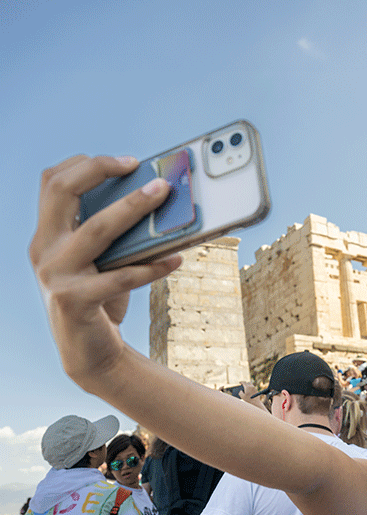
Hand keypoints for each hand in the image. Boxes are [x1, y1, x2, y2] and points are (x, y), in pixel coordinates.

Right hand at [29, 155, 181, 382]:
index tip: (127, 162)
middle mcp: (43, 250)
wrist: (88, 352)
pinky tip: (176, 259)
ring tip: (163, 195)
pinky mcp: (74, 301)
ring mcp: (56, 275)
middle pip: (64, 192)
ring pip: (97, 229)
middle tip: (145, 171)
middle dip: (104, 170)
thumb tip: (155, 200)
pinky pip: (121, 277)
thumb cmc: (100, 298)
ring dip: (134, 208)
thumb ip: (112, 234)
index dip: (87, 164)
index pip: (53, 181)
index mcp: (46, 235)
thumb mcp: (100, 261)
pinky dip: (152, 266)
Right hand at [239, 381, 268, 411]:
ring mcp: (254, 388)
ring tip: (246, 388)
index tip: (240, 382)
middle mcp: (251, 386)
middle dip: (245, 383)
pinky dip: (251, 388)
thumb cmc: (248, 399)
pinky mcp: (256, 390)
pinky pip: (253, 388)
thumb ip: (240, 393)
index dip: (241, 382)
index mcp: (247, 387)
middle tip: (243, 385)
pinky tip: (249, 391)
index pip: (244, 382)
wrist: (255, 402)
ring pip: (251, 385)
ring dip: (248, 385)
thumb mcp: (242, 396)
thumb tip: (241, 391)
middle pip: (248, 382)